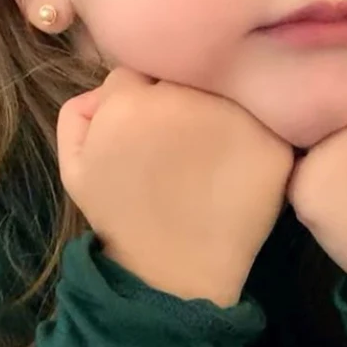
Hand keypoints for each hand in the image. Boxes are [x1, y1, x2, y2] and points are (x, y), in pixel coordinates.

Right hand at [58, 69, 294, 306]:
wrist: (172, 276)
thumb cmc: (121, 216)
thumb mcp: (74, 165)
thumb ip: (79, 110)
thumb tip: (109, 83)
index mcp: (131, 102)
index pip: (140, 70)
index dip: (140, 99)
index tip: (147, 130)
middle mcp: (184, 100)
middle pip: (184, 75)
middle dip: (179, 98)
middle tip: (179, 141)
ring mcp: (233, 119)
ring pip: (224, 92)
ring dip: (218, 112)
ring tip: (210, 153)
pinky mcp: (271, 144)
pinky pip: (262, 120)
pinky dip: (253, 137)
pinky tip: (238, 165)